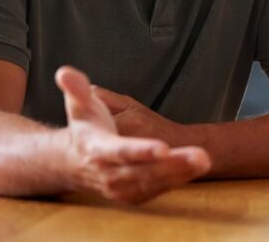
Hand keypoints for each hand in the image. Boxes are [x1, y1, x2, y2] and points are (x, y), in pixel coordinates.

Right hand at [55, 66, 209, 202]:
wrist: (77, 162)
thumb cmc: (85, 128)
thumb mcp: (80, 106)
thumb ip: (76, 89)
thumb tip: (65, 72)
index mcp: (97, 149)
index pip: (120, 151)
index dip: (140, 151)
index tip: (162, 148)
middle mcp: (108, 173)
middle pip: (144, 170)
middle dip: (173, 164)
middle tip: (201, 156)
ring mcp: (120, 188)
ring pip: (154, 183)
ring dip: (181, 173)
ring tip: (204, 160)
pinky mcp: (133, 195)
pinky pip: (158, 189)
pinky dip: (178, 180)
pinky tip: (196, 167)